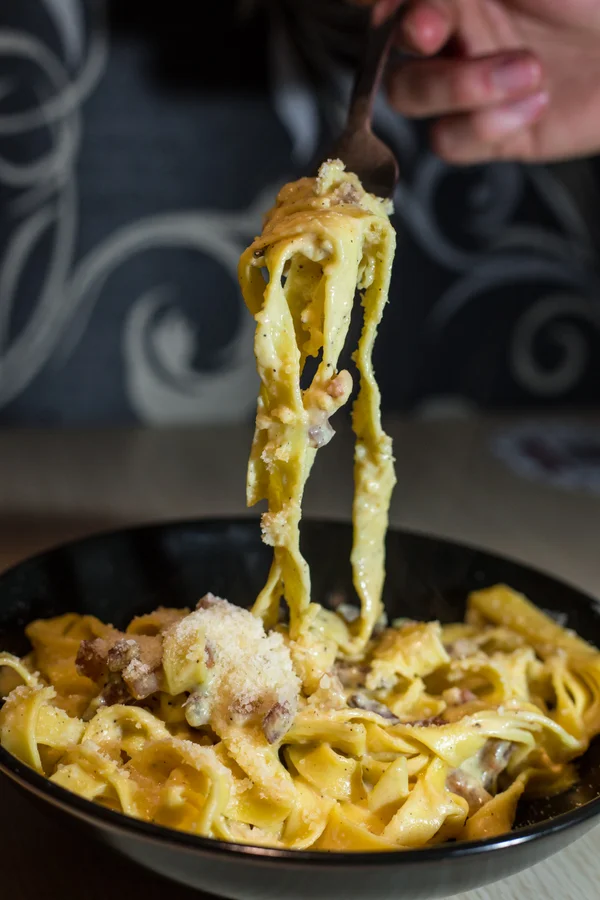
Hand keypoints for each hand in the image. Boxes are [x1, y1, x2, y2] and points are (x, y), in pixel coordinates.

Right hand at [366, 0, 599, 163]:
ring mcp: (468, 92)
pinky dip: (488, 126)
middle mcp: (454, 44)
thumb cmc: (591, 2)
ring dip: (463, 89)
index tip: (421, 22)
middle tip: (442, 36)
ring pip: (415, 103)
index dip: (390, 16)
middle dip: (423, 56)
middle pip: (395, 67)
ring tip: (530, 70)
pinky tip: (535, 103)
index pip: (396, 12)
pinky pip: (452, 141)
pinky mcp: (489, 134)